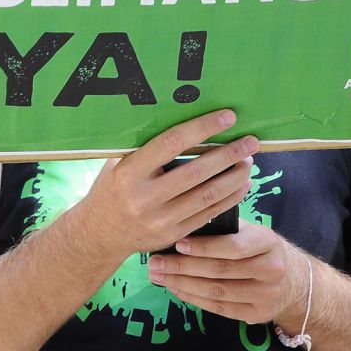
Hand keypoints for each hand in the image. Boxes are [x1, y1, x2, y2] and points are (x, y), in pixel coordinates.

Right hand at [72, 109, 258, 260]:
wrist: (100, 234)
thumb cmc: (113, 187)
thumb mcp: (119, 162)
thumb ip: (145, 144)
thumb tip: (182, 115)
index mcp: (130, 172)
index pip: (172, 142)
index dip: (203, 128)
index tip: (227, 117)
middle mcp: (145, 197)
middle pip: (197, 172)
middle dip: (228, 154)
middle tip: (250, 141)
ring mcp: (160, 220)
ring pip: (207, 195)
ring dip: (234, 177)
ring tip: (249, 161)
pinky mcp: (174, 235)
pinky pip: (208, 214)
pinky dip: (230, 198)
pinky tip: (242, 185)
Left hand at [146, 222, 308, 325]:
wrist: (291, 280)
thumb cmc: (259, 248)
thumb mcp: (250, 231)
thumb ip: (224, 228)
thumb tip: (183, 225)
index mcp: (267, 241)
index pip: (233, 246)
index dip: (203, 247)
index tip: (177, 244)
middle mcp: (271, 269)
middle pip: (220, 271)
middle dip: (183, 267)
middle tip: (155, 263)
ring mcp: (266, 294)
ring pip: (217, 292)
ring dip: (183, 285)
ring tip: (160, 277)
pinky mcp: (257, 314)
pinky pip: (219, 308)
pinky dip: (194, 299)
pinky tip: (177, 289)